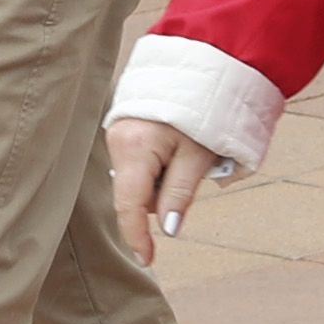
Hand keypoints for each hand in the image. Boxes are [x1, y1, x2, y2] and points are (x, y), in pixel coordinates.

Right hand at [105, 116, 214, 261]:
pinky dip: (159, 167)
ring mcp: (118, 134)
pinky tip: (177, 149)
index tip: (147, 259)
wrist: (203, 64)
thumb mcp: (198, 155)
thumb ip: (180, 193)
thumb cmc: (204, 108)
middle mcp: (118, 141)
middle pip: (135, 193)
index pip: (130, 205)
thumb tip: (168, 229)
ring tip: (191, 153)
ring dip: (163, 180)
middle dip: (162, 198)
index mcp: (134, 148)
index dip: (137, 235)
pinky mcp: (125, 130)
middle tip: (196, 172)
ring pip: (139, 179)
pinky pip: (140, 163)